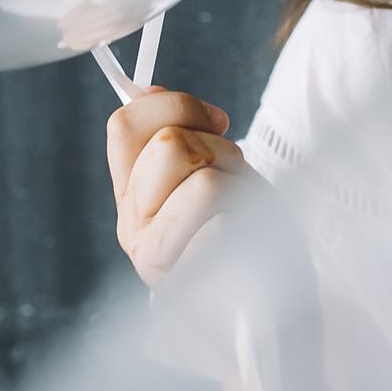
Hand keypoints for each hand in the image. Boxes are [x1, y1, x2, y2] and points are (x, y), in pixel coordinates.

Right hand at [106, 87, 263, 288]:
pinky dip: (245, 224)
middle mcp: (133, 225)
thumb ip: (177, 133)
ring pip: (205, 182)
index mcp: (131, 192)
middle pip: (171, 145)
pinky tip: (245, 241)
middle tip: (232, 179)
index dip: (176, 106)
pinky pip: (223, 229)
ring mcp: (158, 256)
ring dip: (239, 186)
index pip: (124, 125)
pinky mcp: (192, 283)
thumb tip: (149, 91)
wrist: (267, 300)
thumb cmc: (243, 226)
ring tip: (242, 210)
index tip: (216, 122)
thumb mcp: (210, 169)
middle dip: (219, 149)